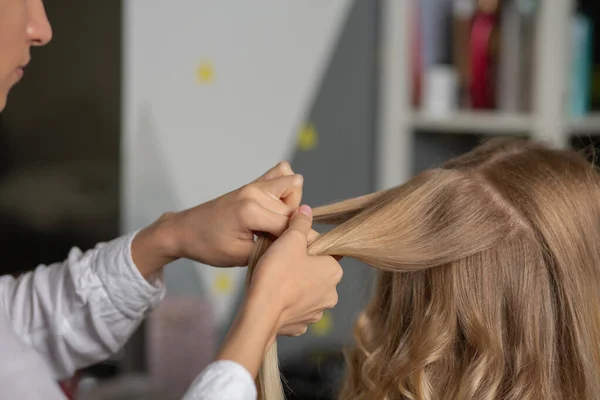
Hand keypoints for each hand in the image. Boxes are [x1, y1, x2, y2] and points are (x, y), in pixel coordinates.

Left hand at [131, 162, 302, 275]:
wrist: (185, 230)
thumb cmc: (209, 246)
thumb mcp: (240, 257)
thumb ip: (270, 250)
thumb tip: (295, 245)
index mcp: (251, 211)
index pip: (289, 227)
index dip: (293, 243)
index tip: (290, 253)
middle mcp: (255, 192)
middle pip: (294, 209)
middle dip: (290, 227)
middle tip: (272, 242)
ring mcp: (255, 185)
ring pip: (293, 187)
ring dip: (290, 206)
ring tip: (273, 223)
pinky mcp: (253, 183)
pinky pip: (281, 174)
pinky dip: (285, 188)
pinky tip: (274, 206)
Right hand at [248, 205, 342, 336]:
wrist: (261, 311)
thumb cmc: (278, 273)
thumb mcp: (290, 239)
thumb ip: (300, 223)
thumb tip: (306, 211)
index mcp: (333, 272)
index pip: (326, 253)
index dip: (308, 248)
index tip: (292, 247)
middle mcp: (331, 294)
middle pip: (316, 273)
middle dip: (301, 268)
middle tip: (281, 262)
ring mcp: (316, 313)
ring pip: (305, 293)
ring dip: (294, 287)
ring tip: (274, 280)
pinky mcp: (299, 326)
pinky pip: (294, 310)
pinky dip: (285, 304)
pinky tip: (273, 297)